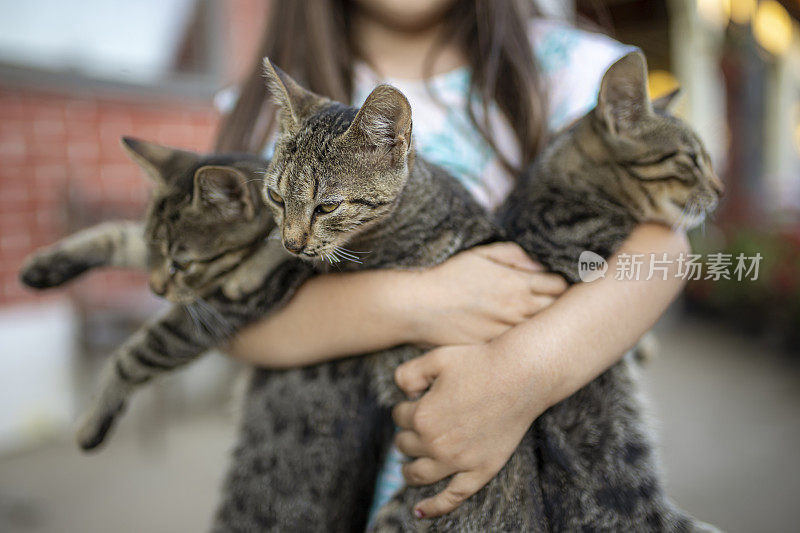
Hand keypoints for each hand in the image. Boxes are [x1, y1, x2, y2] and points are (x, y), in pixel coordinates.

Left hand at [391, 340, 556, 517]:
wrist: (521, 375)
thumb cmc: (479, 362)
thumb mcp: (436, 358)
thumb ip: (407, 373)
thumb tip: (402, 393)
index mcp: (422, 416)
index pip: (399, 415)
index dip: (407, 404)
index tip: (419, 397)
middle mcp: (437, 443)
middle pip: (405, 444)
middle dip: (408, 432)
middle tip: (419, 423)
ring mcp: (459, 461)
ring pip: (419, 473)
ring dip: (408, 469)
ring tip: (408, 465)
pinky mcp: (481, 471)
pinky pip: (452, 497)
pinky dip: (434, 507)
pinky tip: (419, 512)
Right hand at [407, 243, 566, 345]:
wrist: (419, 306)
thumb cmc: (448, 276)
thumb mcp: (482, 253)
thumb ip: (515, 256)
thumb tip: (540, 266)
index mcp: (518, 283)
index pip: (561, 287)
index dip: (564, 286)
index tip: (559, 287)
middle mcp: (518, 310)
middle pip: (558, 313)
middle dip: (562, 309)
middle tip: (560, 308)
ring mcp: (508, 333)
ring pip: (542, 334)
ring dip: (545, 329)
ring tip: (546, 328)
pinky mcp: (495, 349)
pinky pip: (520, 348)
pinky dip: (525, 344)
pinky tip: (523, 342)